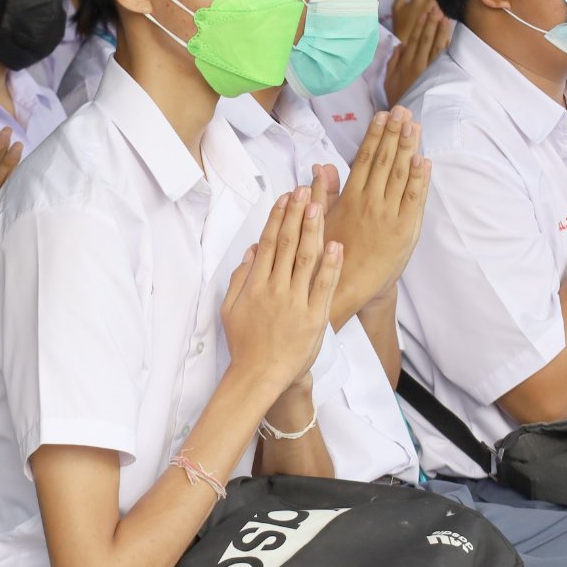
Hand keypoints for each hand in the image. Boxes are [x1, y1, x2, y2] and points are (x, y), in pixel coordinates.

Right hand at [220, 187, 343, 399]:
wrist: (260, 376)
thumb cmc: (246, 345)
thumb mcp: (231, 309)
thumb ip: (240, 278)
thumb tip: (252, 251)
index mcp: (256, 285)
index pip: (269, 243)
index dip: (278, 217)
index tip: (286, 198)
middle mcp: (275, 289)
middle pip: (288, 244)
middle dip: (296, 214)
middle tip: (305, 190)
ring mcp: (296, 302)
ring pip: (306, 259)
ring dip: (313, 230)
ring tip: (319, 206)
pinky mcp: (314, 317)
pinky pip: (323, 286)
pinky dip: (330, 265)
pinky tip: (336, 244)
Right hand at [322, 108, 430, 313]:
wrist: (350, 287)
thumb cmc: (333, 254)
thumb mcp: (322, 220)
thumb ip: (324, 192)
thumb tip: (322, 166)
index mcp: (350, 198)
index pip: (364, 158)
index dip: (374, 135)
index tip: (381, 115)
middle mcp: (370, 203)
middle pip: (384, 160)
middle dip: (394, 133)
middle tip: (402, 111)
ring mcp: (388, 215)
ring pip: (400, 174)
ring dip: (408, 147)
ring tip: (413, 125)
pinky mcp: (405, 230)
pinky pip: (414, 199)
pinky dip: (419, 178)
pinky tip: (423, 159)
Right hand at [383, 0, 452, 105]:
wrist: (406, 114)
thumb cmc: (397, 95)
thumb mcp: (389, 79)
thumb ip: (393, 61)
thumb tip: (400, 45)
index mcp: (406, 63)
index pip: (414, 39)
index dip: (420, 25)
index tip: (425, 12)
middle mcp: (419, 65)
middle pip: (426, 40)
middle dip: (432, 23)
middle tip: (437, 8)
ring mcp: (430, 71)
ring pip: (437, 47)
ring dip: (442, 31)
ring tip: (446, 17)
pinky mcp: (438, 77)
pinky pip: (444, 60)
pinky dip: (448, 47)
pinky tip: (451, 36)